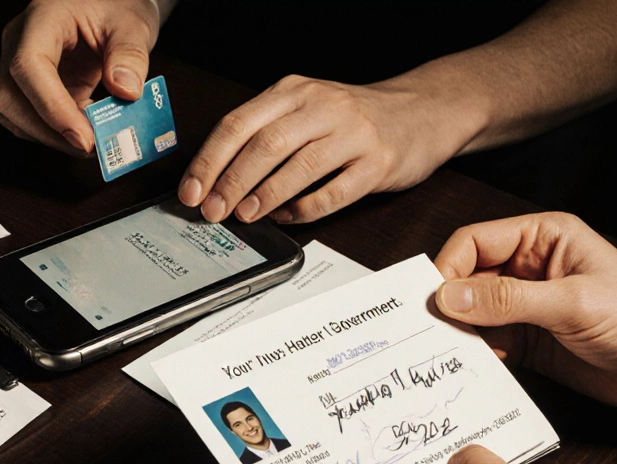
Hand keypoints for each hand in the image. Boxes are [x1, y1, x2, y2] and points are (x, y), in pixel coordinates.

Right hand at [0, 0, 161, 156]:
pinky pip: (31, 118)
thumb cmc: (116, 6)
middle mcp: (21, 42)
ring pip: (13, 114)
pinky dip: (56, 134)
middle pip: (9, 97)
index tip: (83, 137)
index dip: (52, 108)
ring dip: (50, 137)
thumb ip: (131, 55)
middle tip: (91, 147)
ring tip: (91, 140)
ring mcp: (22, 66)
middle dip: (48, 132)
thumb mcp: (133, 24)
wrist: (110, 6)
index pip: (29, 66)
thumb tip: (125, 91)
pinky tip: (85, 131)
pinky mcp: (33, 87)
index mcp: (41, 20)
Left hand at [177, 74, 479, 223]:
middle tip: (212, 211)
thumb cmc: (354, 116)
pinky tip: (289, 218)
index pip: (238, 124)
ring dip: (264, 196)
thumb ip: (266, 133)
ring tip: (244, 216)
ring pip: (298, 167)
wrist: (424, 110)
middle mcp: (322, 106)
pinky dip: (307, 208)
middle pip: (264, 145)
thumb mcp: (306, 108)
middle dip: (230, 182)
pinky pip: (335, 191)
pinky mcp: (378, 162)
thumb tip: (215, 178)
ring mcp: (353, 133)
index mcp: (294, 92)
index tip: (191, 191)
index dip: (210, 161)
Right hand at [433, 213, 616, 425]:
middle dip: (447, 303)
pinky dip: (473, 355)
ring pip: (473, 313)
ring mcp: (527, 306)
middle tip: (424, 332)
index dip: (448, 268)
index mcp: (543, 238)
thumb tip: (449, 296)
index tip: (432, 302)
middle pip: (467, 277)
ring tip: (441, 354)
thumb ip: (508, 299)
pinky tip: (466, 369)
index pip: (475, 242)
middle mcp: (530, 267)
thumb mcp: (572, 304)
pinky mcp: (528, 342)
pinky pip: (487, 344)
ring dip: (457, 333)